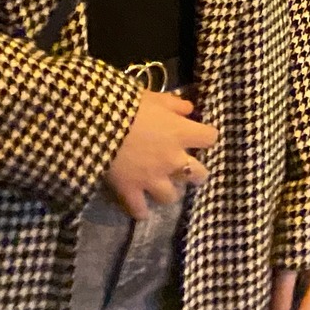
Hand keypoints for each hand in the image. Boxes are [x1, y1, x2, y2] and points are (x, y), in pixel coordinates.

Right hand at [103, 91, 216, 219]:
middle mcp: (172, 159)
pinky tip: (142, 210)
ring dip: (170, 192)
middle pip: (199, 174)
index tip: (201, 137)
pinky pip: (140, 210)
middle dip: (197, 173)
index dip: (206, 137)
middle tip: (191, 169)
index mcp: (181, 133)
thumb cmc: (130, 106)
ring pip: (172, 197)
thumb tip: (190, 109)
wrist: (99, 125)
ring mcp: (152, 179)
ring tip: (165, 187)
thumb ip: (175, 104)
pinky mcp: (131, 191)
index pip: (210, 138)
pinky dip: (141, 211)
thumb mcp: (155, 98)